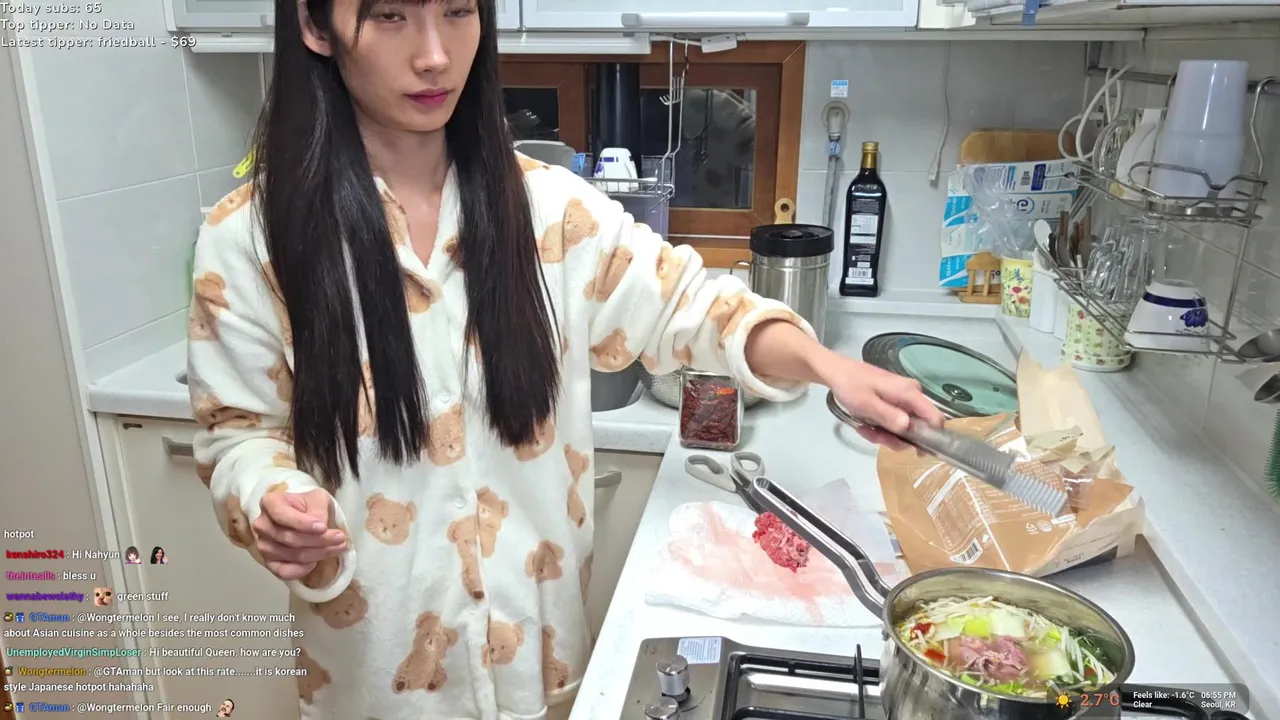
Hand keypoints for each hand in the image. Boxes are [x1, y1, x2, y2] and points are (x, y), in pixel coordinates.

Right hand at [254, 488, 347, 581]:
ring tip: (338, 547)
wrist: (302, 516)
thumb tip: (320, 526)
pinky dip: (301, 570)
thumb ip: (318, 510)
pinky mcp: (269, 563)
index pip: (283, 516)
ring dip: (318, 553)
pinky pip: (284, 572)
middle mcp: (262, 525)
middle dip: (319, 540)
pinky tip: (315, 562)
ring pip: (292, 555)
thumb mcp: (317, 499)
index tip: (323, 528)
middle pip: (290, 538)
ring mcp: (263, 546)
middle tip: (341, 538)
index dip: (303, 524)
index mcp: (270, 503)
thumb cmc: (308, 505)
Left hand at [825, 358, 945, 450]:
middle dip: (896, 437)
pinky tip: (865, 424)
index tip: (915, 451)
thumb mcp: (867, 405)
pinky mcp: (894, 401)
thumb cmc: (851, 386)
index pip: (935, 418)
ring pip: (903, 426)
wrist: (836, 372)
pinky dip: (880, 426)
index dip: (931, 438)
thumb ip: (889, 417)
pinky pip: (893, 420)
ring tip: (865, 428)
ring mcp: (903, 398)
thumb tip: (909, 428)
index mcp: (910, 393)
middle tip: (875, 436)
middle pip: (917, 427)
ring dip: (884, 433)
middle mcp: (912, 394)